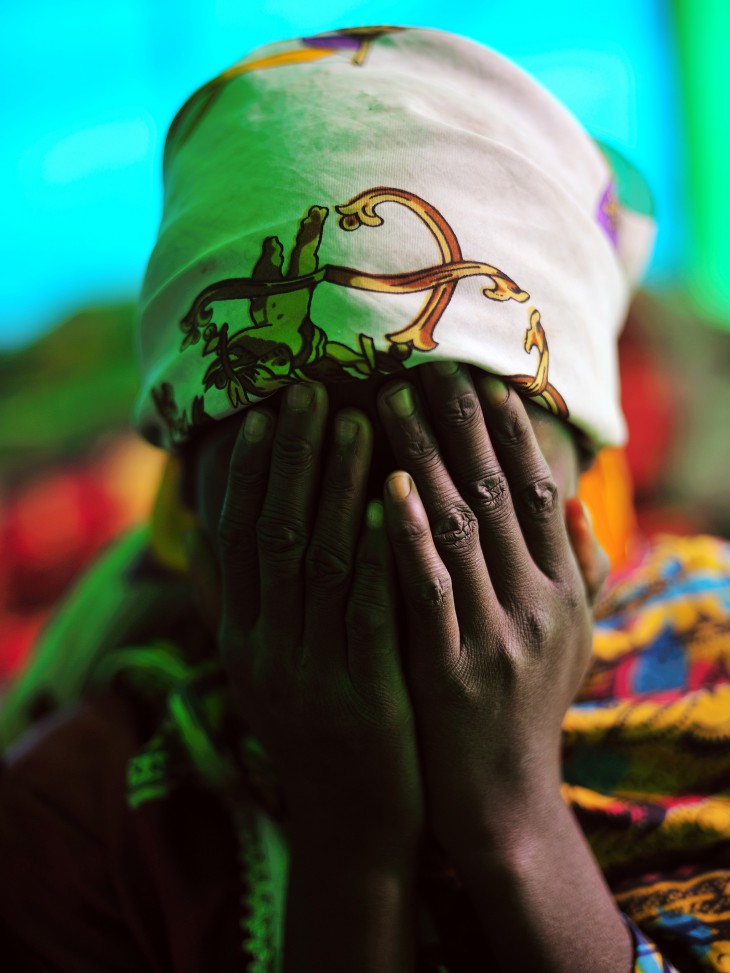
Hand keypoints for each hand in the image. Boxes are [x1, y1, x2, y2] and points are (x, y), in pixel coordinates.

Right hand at [187, 383, 422, 842]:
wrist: (354, 823)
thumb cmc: (317, 725)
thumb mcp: (264, 668)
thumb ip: (233, 603)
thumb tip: (202, 535)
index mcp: (243, 635)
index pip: (237, 536)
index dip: (246, 470)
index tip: (263, 410)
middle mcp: (266, 647)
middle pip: (273, 532)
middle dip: (290, 457)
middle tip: (309, 390)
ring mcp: (312, 671)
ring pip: (318, 561)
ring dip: (334, 485)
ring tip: (357, 420)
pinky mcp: (364, 696)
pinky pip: (366, 613)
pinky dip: (374, 554)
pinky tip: (391, 503)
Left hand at [377, 363, 593, 855]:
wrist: (504, 803)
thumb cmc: (527, 711)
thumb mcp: (570, 641)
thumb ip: (580, 570)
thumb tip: (582, 499)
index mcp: (563, 590)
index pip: (540, 490)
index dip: (511, 429)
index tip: (479, 373)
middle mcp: (539, 602)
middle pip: (500, 492)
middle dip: (463, 422)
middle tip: (426, 360)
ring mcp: (498, 635)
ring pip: (463, 527)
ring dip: (426, 458)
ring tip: (389, 400)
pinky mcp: (454, 668)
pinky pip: (430, 588)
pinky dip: (409, 534)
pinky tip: (384, 486)